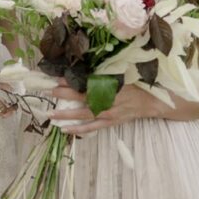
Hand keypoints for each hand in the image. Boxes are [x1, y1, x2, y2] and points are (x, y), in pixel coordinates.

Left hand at [50, 81, 167, 136]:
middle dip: (62, 94)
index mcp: (110, 86)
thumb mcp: (120, 75)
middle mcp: (108, 101)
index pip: (85, 83)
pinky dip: (78, 130)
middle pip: (81, 97)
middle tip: (46, 90)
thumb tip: (81, 68)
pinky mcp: (110, 123)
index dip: (70, 81)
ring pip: (83, 115)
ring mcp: (108, 114)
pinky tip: (64, 129)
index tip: (54, 78)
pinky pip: (91, 128)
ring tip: (50, 113)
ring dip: (65, 114)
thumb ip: (102, 73)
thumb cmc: (135, 84)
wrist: (152, 102)